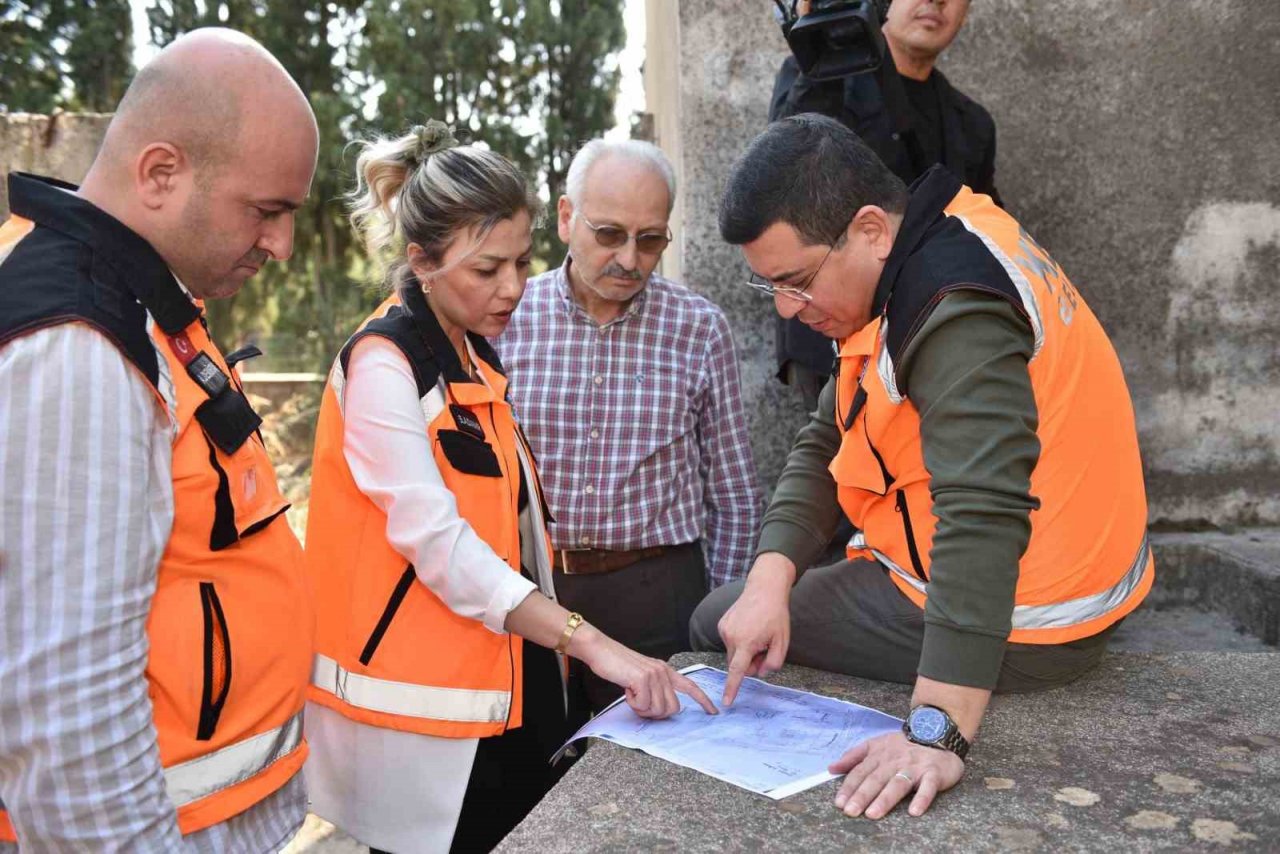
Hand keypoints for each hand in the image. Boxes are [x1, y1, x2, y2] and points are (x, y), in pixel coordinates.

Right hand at [573, 627, 718, 718]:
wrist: (600, 650)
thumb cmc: (618, 664)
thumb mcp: (641, 675)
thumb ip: (654, 688)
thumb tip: (659, 709)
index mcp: (665, 670)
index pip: (690, 686)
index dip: (703, 700)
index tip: (713, 711)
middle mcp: (663, 672)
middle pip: (672, 708)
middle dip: (656, 714)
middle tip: (640, 705)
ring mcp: (654, 675)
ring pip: (658, 710)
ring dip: (642, 709)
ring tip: (632, 694)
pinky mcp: (643, 679)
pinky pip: (643, 706)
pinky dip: (633, 703)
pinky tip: (627, 690)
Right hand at [719, 555, 793, 705]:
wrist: (765, 588)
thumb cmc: (776, 614)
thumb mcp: (782, 641)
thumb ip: (773, 662)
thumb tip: (760, 672)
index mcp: (746, 642)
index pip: (737, 671)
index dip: (732, 688)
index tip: (726, 702)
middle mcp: (731, 636)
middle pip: (737, 664)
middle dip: (750, 663)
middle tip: (765, 649)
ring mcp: (724, 629)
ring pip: (733, 653)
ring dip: (745, 651)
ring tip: (758, 634)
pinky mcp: (722, 624)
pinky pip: (730, 642)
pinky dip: (739, 641)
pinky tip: (750, 627)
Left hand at [829, 731, 964, 818]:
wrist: (937, 733)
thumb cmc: (903, 745)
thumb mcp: (875, 744)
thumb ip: (853, 756)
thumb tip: (831, 768)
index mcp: (878, 755)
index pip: (860, 772)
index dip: (849, 787)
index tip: (839, 803)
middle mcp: (894, 761)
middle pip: (876, 779)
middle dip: (862, 795)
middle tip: (850, 812)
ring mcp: (914, 767)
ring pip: (898, 784)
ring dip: (885, 799)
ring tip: (873, 814)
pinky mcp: (933, 773)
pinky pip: (928, 787)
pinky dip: (922, 798)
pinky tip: (914, 811)